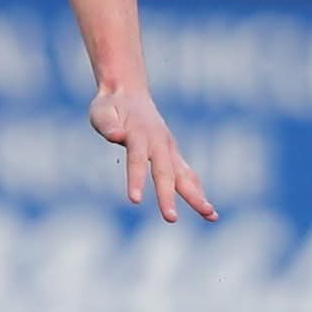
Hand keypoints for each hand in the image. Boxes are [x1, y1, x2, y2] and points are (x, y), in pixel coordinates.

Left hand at [89, 84, 217, 222]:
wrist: (127, 92)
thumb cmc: (110, 105)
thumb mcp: (101, 111)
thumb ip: (108, 124)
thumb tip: (117, 135)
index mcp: (139, 134)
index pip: (137, 160)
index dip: (136, 179)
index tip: (135, 200)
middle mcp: (159, 142)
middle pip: (165, 172)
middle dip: (168, 197)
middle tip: (171, 219)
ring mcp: (169, 148)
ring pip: (184, 174)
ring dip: (197, 195)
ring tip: (211, 216)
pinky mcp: (172, 153)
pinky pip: (186, 173)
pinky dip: (197, 189)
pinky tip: (206, 208)